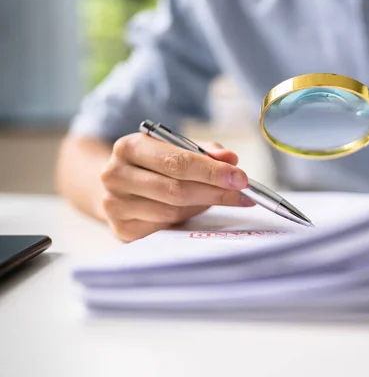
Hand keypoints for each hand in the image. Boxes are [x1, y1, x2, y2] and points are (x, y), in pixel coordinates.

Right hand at [100, 133, 254, 241]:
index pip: (177, 161)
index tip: (240, 178)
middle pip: (175, 189)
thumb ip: (205, 152)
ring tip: (222, 198)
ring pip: (173, 211)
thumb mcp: (175, 148)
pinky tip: (198, 210)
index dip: (212, 171)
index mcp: (129, 147)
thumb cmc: (153, 164)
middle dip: (215, 191)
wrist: (117, 184)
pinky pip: (165, 227)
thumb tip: (230, 160)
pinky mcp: (122, 229)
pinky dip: (187, 219)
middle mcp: (116, 175)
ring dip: (203, 205)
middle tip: (243, 194)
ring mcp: (115, 205)